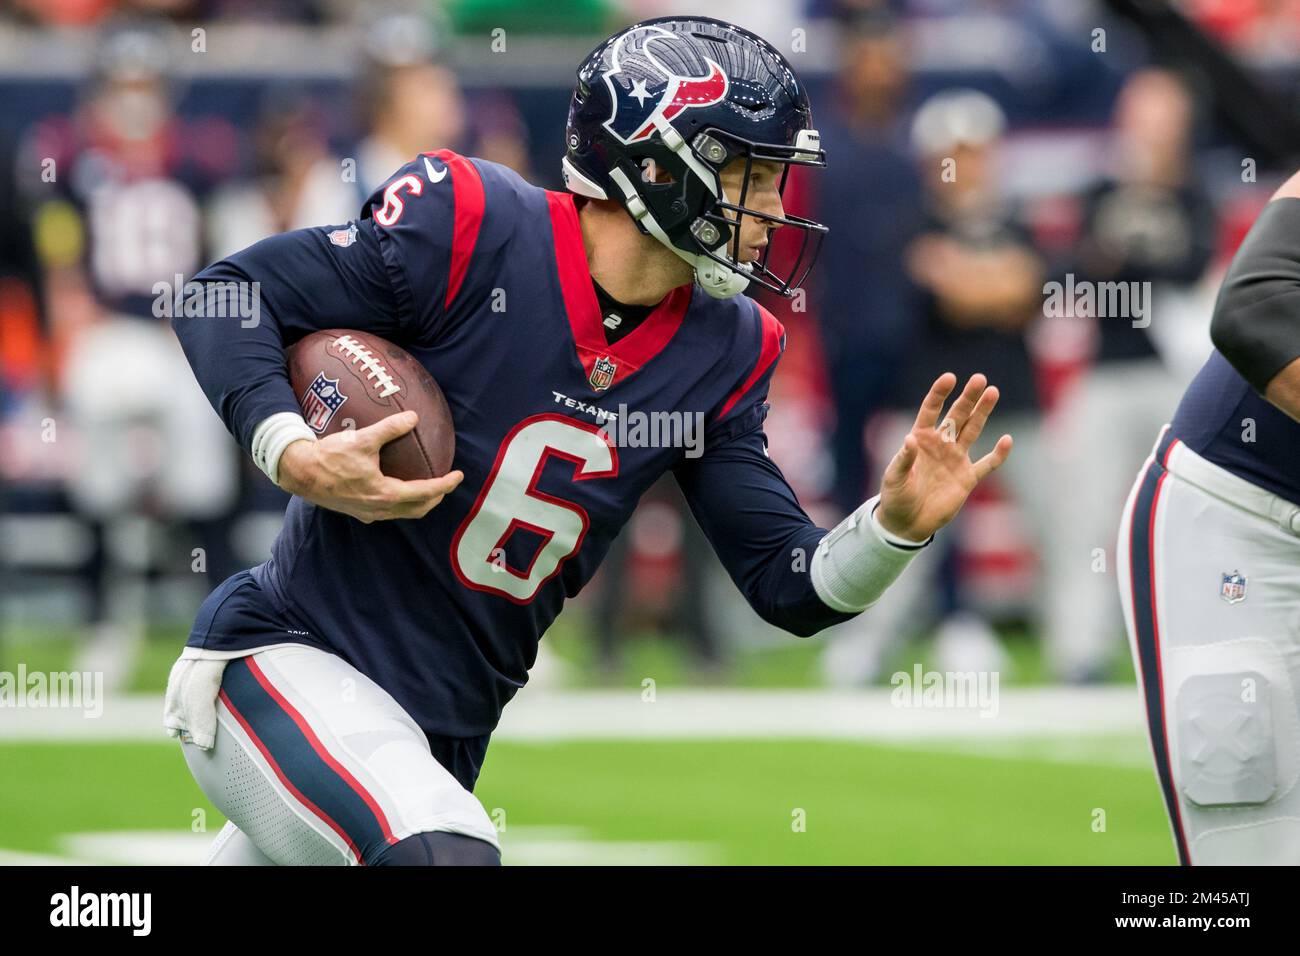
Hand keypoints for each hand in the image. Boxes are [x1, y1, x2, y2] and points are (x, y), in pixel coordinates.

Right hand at [276, 410, 463, 522]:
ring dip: (418, 502)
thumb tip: (413, 417)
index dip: (445, 484)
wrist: (299, 472)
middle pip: (418, 509)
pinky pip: (387, 511)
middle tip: (445, 483)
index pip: (425, 493)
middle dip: (435, 498)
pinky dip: (400, 502)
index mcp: (385, 494)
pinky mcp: (357, 511)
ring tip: (426, 487)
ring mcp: (367, 513)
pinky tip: (396, 487)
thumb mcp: (363, 439)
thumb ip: (390, 428)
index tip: (458, 475)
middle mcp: (379, 509)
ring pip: (402, 513)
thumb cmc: (330, 457)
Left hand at [876, 373, 1012, 541]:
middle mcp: (940, 444)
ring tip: (993, 392)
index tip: (950, 377)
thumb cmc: (896, 497)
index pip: (930, 410)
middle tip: (980, 379)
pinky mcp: (967, 478)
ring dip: (983, 413)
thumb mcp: (894, 479)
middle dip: (968, 398)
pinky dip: (998, 454)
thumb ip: (903, 459)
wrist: (907, 523)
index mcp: (920, 439)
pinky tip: (1007, 440)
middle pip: (957, 415)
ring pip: (973, 430)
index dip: (939, 393)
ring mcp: (956, 460)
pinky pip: (987, 464)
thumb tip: (910, 439)